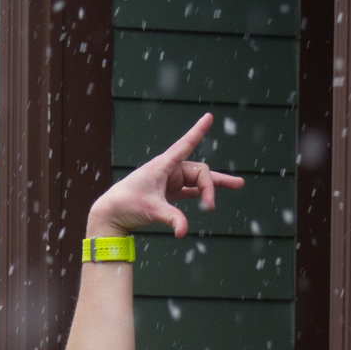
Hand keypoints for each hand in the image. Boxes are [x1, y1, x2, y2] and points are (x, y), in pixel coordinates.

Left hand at [86, 113, 243, 239]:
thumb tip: (183, 232)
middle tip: (211, 207)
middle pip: (199, 172)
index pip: (185, 144)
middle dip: (209, 187)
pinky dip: (202, 195)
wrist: (111, 213)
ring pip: (198, 180)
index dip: (198, 131)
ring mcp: (170, 181)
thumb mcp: (151, 210)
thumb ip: (170, 219)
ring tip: (238, 185)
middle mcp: (169, 170)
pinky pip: (191, 190)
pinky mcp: (169, 192)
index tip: (209, 117)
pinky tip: (212, 199)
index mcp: (164, 165)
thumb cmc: (126, 205)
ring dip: (214, 187)